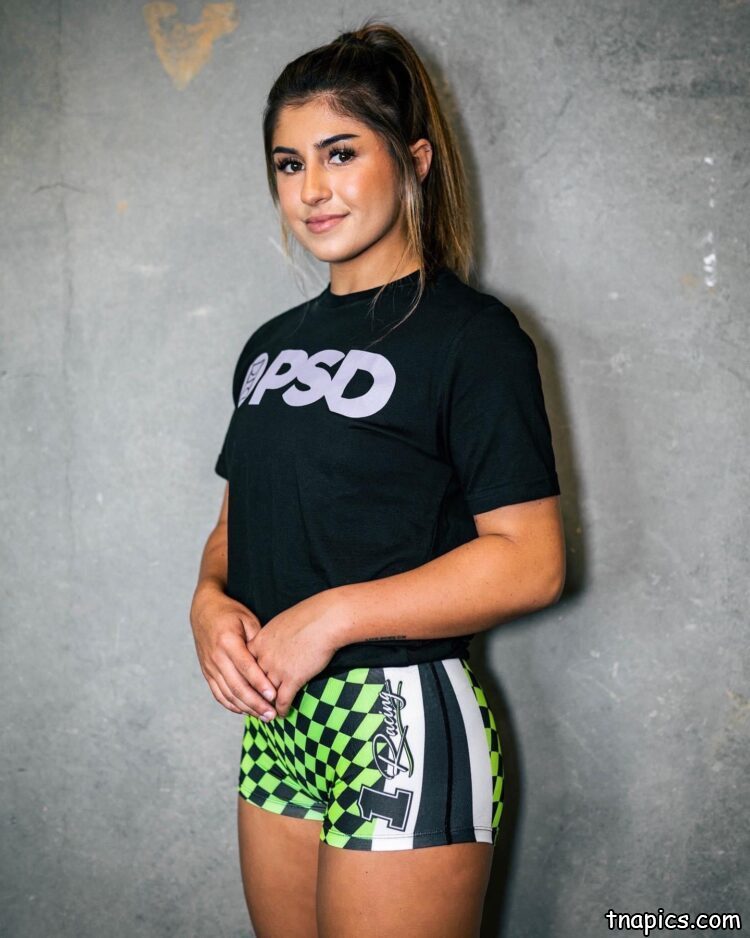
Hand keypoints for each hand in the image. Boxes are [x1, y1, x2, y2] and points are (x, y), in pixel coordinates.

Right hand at [189, 585, 278, 718]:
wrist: (203, 610)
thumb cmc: (230, 613)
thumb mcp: (247, 619)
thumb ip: (257, 640)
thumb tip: (271, 664)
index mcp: (227, 641)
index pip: (245, 667)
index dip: (260, 683)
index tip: (274, 696)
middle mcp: (216, 656)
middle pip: (237, 685)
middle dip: (256, 703)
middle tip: (272, 714)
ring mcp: (209, 666)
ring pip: (228, 694)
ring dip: (246, 708)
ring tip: (264, 717)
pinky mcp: (206, 673)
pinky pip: (218, 694)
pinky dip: (232, 705)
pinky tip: (246, 711)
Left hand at [245, 589, 347, 716]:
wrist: (325, 620)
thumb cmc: (309, 616)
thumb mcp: (281, 622)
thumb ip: (272, 636)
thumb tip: (274, 641)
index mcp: (259, 641)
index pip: (245, 665)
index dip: (246, 677)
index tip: (247, 685)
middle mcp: (263, 657)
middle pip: (251, 682)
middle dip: (252, 695)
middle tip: (253, 704)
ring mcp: (276, 669)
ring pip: (265, 695)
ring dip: (265, 706)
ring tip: (266, 713)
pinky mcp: (292, 679)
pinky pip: (282, 700)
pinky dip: (281, 710)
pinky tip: (282, 714)